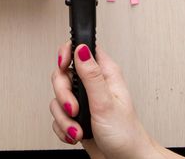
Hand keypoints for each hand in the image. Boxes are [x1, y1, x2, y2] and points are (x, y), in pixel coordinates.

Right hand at [50, 42, 171, 158]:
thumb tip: (81, 49)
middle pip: (62, 75)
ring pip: (58, 98)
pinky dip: (63, 128)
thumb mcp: (106, 102)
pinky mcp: (77, 117)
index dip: (67, 53)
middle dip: (63, 95)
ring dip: (64, 118)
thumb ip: (91, 75)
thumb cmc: (126, 135)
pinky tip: (75, 134)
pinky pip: (58, 117)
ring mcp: (84, 101)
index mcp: (105, 74)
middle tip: (74, 108)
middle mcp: (93, 85)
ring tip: (77, 129)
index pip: (81, 49)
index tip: (63, 66)